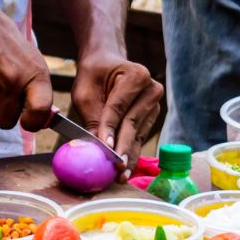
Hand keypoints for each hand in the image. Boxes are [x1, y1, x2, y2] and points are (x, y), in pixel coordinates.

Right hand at [0, 0, 53, 131]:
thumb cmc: (5, 42)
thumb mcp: (31, 60)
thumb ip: (37, 90)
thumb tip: (42, 120)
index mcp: (33, 74)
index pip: (39, 111)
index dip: (33, 122)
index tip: (27, 120)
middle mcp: (11, 80)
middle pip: (6, 122)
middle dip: (3, 113)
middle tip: (2, 94)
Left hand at [72, 54, 162, 181]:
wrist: (105, 64)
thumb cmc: (92, 76)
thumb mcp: (85, 94)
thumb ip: (92, 119)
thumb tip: (96, 149)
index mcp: (136, 75)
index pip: (119, 107)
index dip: (111, 129)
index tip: (106, 149)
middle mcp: (151, 89)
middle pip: (132, 124)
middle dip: (123, 149)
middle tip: (117, 169)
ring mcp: (155, 104)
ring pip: (138, 134)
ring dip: (128, 155)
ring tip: (121, 175)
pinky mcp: (152, 117)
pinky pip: (140, 137)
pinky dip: (131, 152)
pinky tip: (126, 169)